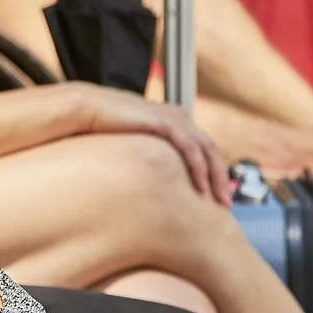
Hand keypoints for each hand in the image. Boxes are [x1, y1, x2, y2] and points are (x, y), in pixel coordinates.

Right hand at [72, 85, 234, 203]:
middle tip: (225, 202)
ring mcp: (173, 117)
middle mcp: (178, 116)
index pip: (202, 147)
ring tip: (218, 199)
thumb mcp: (135, 143)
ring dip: (215, 176)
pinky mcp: (164, 122)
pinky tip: (200, 186)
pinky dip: (199, 168)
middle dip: (220, 177)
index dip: (212, 170)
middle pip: (210, 149)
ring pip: (206, 150)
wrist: (86, 110)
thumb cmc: (104, 128)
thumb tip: (151, 178)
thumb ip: (149, 154)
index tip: (215, 193)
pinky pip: (190, 148)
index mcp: (172, 119)